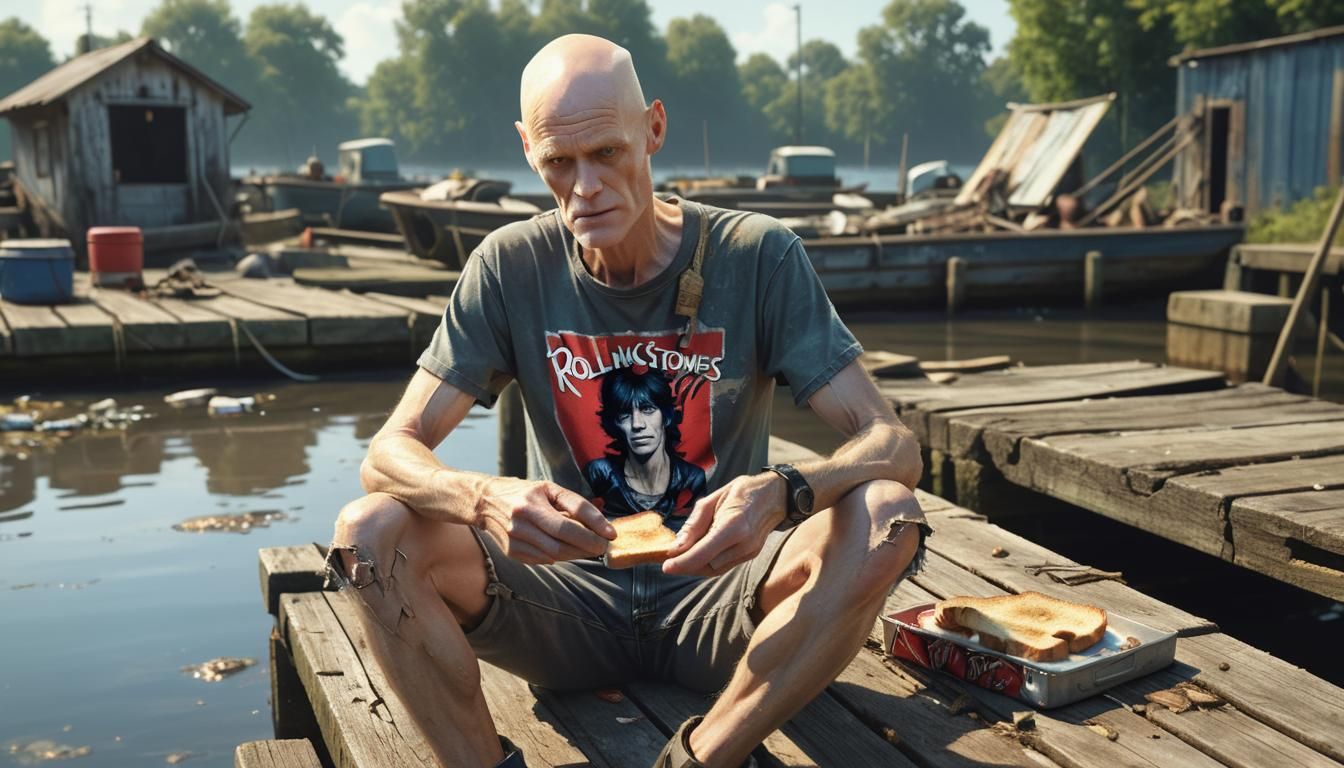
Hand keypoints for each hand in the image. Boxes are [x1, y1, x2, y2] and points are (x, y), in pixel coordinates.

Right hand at [475, 477, 614, 564]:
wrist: (486, 502)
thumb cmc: (524, 493)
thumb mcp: (549, 489)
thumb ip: (575, 503)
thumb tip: (602, 521)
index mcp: (531, 502)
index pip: (569, 519)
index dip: (594, 527)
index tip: (610, 534)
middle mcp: (520, 521)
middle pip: (563, 542)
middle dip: (588, 545)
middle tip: (603, 545)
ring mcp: (514, 540)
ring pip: (555, 554)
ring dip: (577, 554)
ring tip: (588, 548)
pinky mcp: (512, 553)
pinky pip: (544, 560)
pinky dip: (560, 557)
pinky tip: (567, 550)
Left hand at [662, 472, 786, 576]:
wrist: (775, 495)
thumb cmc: (742, 492)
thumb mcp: (713, 499)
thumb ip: (694, 525)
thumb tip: (677, 547)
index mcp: (733, 526)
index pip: (703, 553)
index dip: (683, 563)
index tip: (666, 567)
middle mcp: (744, 543)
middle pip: (707, 565)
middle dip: (686, 565)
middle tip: (669, 559)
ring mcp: (749, 552)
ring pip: (714, 570)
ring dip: (696, 566)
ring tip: (682, 557)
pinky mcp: (751, 555)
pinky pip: (724, 566)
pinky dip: (708, 563)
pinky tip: (699, 554)